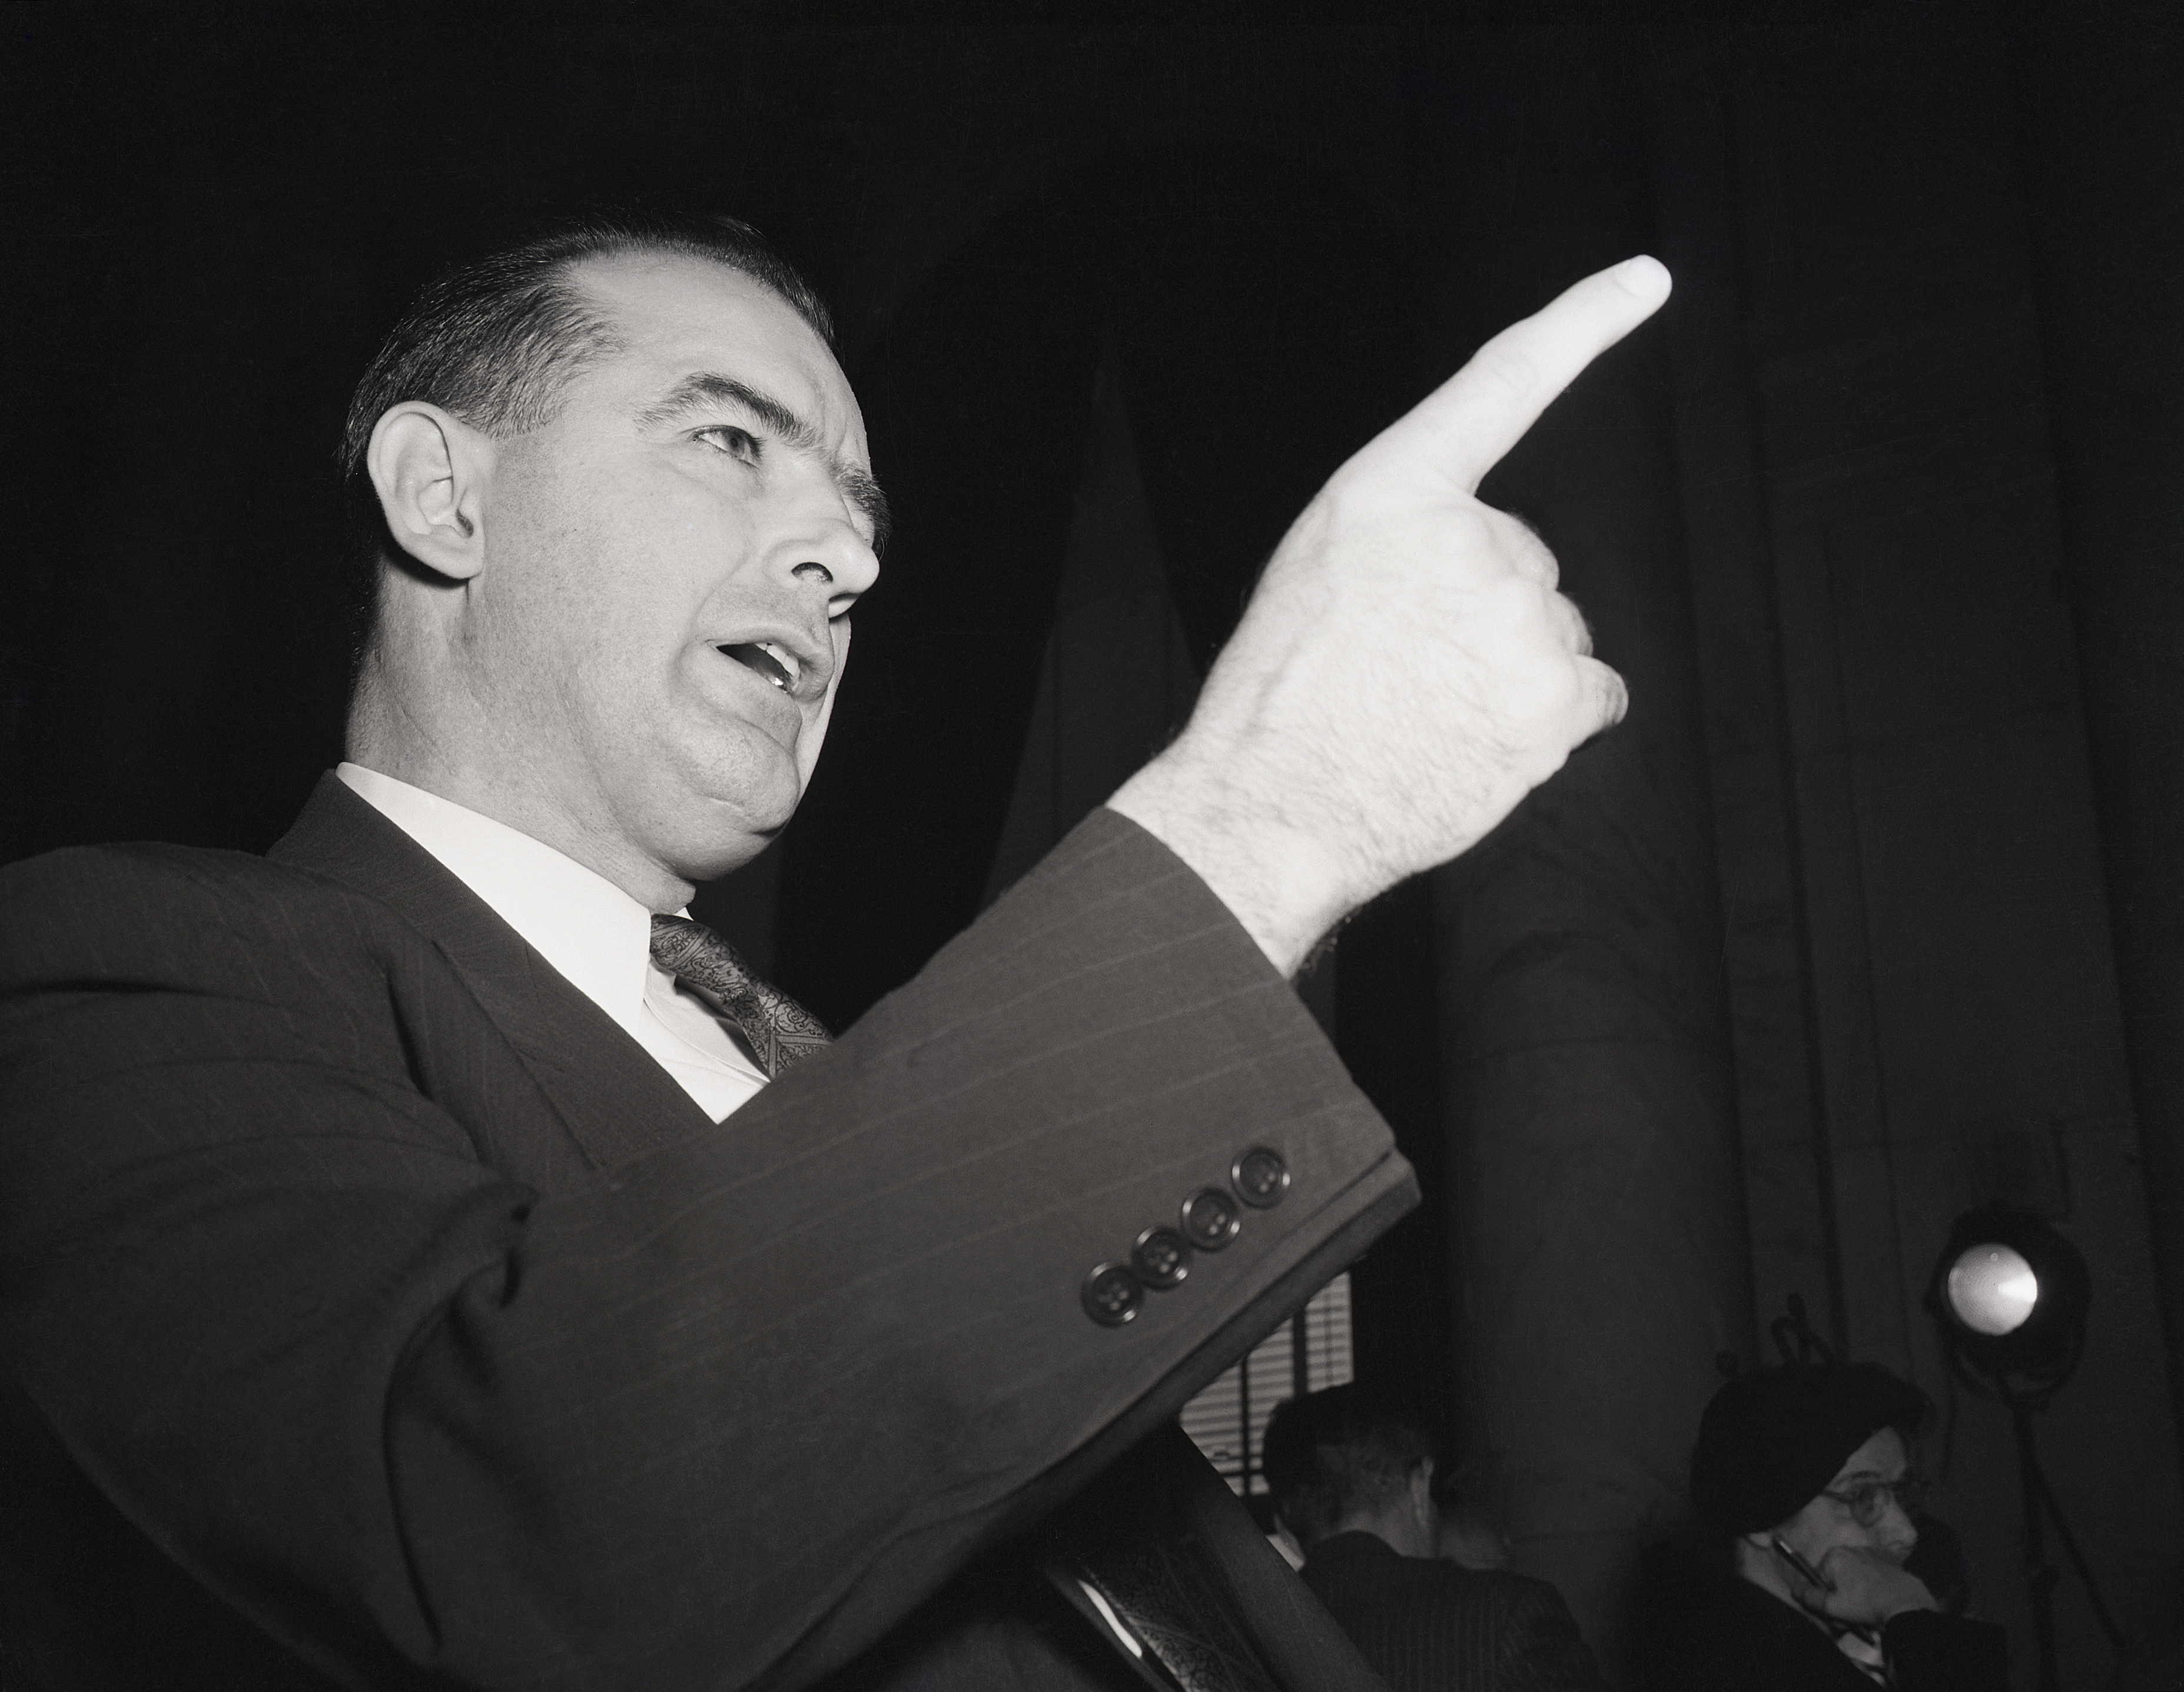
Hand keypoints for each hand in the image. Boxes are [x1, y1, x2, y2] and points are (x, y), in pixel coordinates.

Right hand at [1108, 257, 1671, 973]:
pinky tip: (1483, 742)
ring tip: (1433, 714)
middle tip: (1410, 669)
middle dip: (1485, 611)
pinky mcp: (1554, 697)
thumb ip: (1403, 540)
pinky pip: (1593, 694)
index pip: (1505, 382)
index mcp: (1392, 491)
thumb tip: (1474, 572)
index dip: (1584, 322)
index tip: (1649, 278)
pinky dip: (1552, 721)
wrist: (1271, 804)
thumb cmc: (1281, 698)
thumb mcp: (1318, 572)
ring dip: (1514, 672)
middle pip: (1524, 561)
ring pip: (1554, 634)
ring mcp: (1518, 617)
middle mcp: (1467, 536)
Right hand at [1789, 1546, 1938, 1631]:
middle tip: (1852, 1616)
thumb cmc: (1864, 1603)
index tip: (1836, 1613)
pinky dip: (1876, 1581)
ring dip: (1858, 1589)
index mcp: (1834, 1556)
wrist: (1905, 1603)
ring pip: (1857, 1573)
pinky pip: (1876, 1570)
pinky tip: (1882, 1596)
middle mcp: (1851, 1548)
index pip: (1820, 1578)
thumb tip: (1794, 1589)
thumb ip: (1810, 1598)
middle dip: (1842, 1595)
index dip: (1826, 1598)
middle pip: (1839, 1575)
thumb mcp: (1832, 1607)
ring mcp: (1873, 1552)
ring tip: (1869, 1609)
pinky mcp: (1891, 1559)